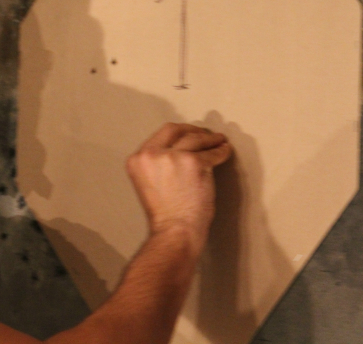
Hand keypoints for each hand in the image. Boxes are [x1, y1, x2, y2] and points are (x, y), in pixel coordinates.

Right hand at [126, 123, 231, 255]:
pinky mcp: (194, 162)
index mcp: (137, 159)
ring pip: (196, 139)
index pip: (160, 135)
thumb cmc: (165, 215)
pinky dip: (221, 152)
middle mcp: (151, 153)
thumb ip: (158, 163)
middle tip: (206, 135)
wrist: (174, 231)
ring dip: (211, 139)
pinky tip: (225, 151)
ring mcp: (173, 156)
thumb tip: (182, 149)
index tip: (190, 134)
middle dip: (193, 130)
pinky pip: (212, 153)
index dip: (178, 133)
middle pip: (176, 130)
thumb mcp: (150, 182)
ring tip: (220, 141)